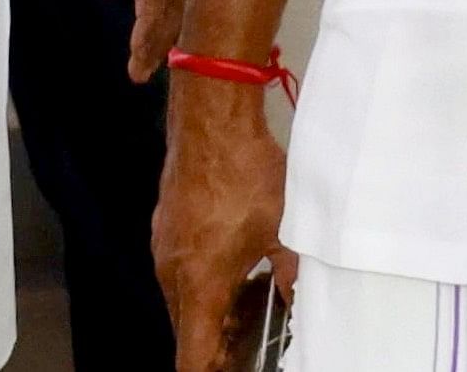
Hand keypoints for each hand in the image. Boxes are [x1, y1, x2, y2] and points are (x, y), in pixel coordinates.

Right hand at [159, 75, 294, 371]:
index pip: (193, 356)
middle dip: (215, 346)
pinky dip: (200, 284)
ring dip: (208, 314)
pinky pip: (178, 271)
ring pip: (181, 300)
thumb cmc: (245, 174)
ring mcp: (165, 247)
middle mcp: (173, 272)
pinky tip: (232, 272)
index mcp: (200, 284)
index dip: (211, 371)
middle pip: (186, 331)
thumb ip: (292, 277)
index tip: (232, 370)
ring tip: (246, 314)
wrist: (211, 119)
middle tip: (248, 348)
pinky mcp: (166, 226)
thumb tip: (301, 302)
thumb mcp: (284, 233)